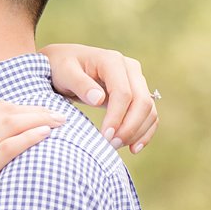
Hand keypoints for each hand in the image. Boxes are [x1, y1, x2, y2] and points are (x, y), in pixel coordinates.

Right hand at [0, 102, 63, 209]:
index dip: (22, 107)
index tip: (41, 113)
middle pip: (6, 111)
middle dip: (36, 109)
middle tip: (58, 115)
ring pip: (10, 124)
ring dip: (39, 119)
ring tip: (60, 122)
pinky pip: (9, 147)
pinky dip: (30, 137)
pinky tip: (46, 135)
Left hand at [40, 43, 159, 152]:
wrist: (64, 62)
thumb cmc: (61, 67)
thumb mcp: (64, 72)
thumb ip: (80, 84)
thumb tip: (98, 99)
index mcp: (112, 61)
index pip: (123, 93)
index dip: (116, 117)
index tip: (104, 136)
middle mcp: (130, 69)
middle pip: (142, 102)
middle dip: (129, 127)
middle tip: (111, 145)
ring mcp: (136, 80)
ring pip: (148, 109)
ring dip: (137, 132)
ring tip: (116, 147)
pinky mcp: (137, 93)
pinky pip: (149, 114)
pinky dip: (144, 131)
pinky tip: (133, 148)